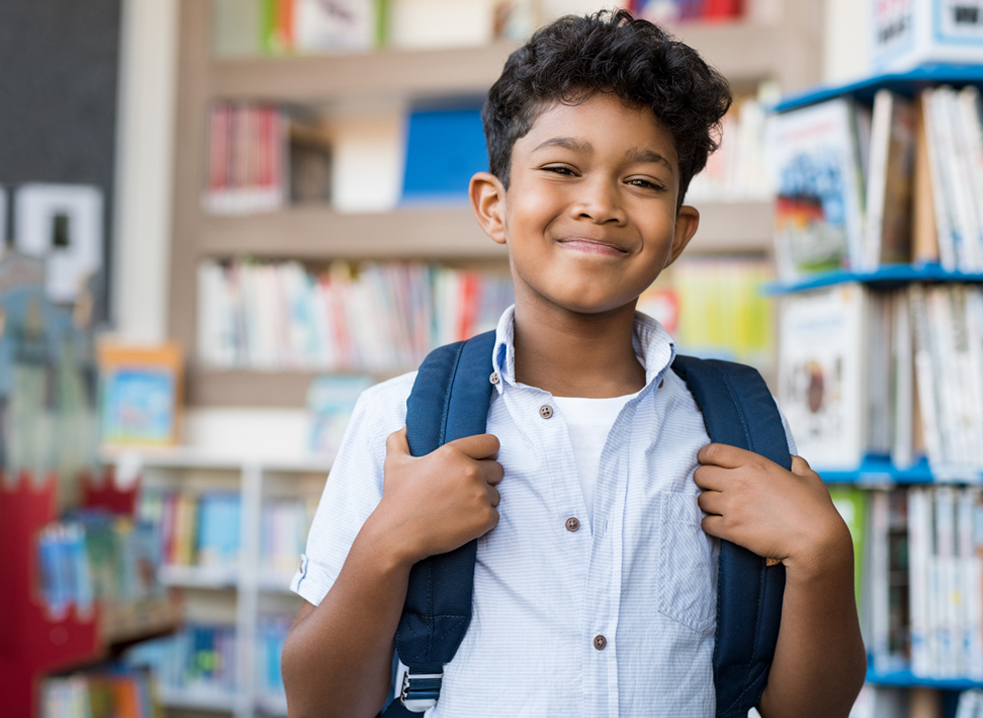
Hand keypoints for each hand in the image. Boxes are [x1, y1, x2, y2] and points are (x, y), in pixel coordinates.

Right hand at [369, 427, 503, 565]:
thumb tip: (406, 428)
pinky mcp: (484, 518)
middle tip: (464, 491)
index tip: (480, 462)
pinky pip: (495, 516)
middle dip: (486, 479)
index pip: (492, 443)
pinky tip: (462, 522)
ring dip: (483, 501)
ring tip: (459, 509)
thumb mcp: (394, 463)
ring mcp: (479, 495)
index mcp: (452, 453)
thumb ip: (399, 440)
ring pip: (496, 495)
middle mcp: (469, 471)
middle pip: (498, 470)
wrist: (397, 536)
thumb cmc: (397, 500)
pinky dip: (482, 521)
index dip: (488, 453)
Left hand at [693, 444, 849, 577]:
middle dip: (705, 481)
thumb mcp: (809, 478)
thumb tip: (791, 459)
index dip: (705, 456)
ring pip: (701, 500)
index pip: (713, 452)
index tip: (706, 462)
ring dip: (708, 504)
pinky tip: (722, 525)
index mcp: (755, 464)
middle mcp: (739, 481)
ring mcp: (732, 505)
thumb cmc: (815, 510)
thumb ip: (796, 464)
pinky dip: (711, 524)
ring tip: (720, 508)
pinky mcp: (730, 529)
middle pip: (700, 475)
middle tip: (714, 488)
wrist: (816, 543)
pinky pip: (705, 523)